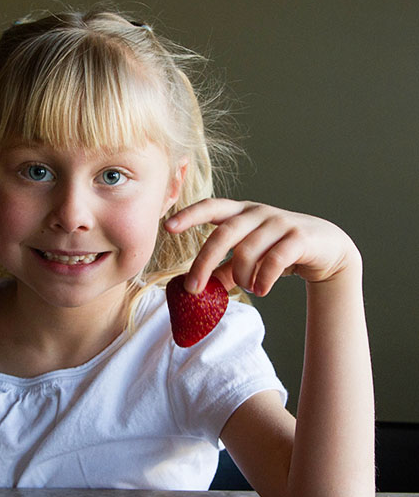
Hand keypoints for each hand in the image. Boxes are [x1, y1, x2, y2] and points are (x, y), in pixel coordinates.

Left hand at [165, 198, 360, 295]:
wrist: (329, 249)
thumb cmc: (280, 250)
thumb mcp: (249, 258)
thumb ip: (225, 269)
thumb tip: (199, 288)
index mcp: (241, 212)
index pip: (211, 207)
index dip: (189, 215)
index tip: (168, 227)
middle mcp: (258, 212)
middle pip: (224, 234)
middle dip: (204, 262)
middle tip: (192, 288)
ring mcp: (280, 222)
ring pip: (247, 250)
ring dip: (241, 276)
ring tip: (248, 288)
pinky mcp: (300, 237)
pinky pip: (274, 259)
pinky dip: (263, 279)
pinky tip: (261, 290)